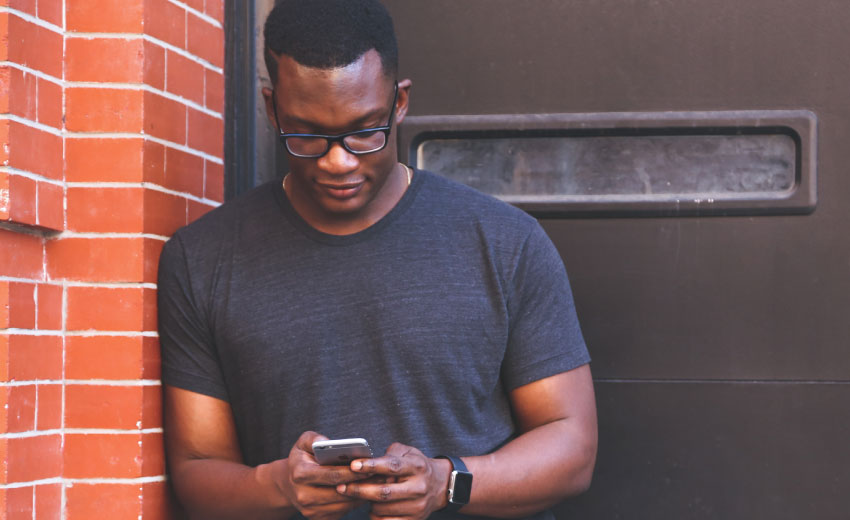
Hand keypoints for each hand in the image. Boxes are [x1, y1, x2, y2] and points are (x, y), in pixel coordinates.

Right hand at [278, 431, 372, 519]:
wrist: (289, 483)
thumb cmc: (302, 459)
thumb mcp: (303, 443)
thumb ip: (315, 439)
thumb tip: (329, 443)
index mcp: (300, 474)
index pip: (332, 475)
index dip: (352, 472)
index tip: (369, 466)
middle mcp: (303, 496)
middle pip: (340, 492)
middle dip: (361, 483)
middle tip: (379, 475)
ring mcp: (311, 510)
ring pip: (344, 504)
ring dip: (361, 494)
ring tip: (376, 482)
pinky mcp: (319, 519)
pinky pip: (343, 511)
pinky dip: (355, 502)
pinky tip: (365, 491)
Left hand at [337, 442, 451, 519]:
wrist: (439, 485)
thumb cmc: (415, 465)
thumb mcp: (407, 452)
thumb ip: (388, 454)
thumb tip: (365, 462)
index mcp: (416, 466)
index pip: (391, 466)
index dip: (371, 466)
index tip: (353, 466)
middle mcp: (419, 487)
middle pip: (384, 492)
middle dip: (360, 490)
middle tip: (342, 487)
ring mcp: (418, 506)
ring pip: (382, 509)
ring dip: (367, 503)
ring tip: (362, 495)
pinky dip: (375, 516)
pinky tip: (373, 508)